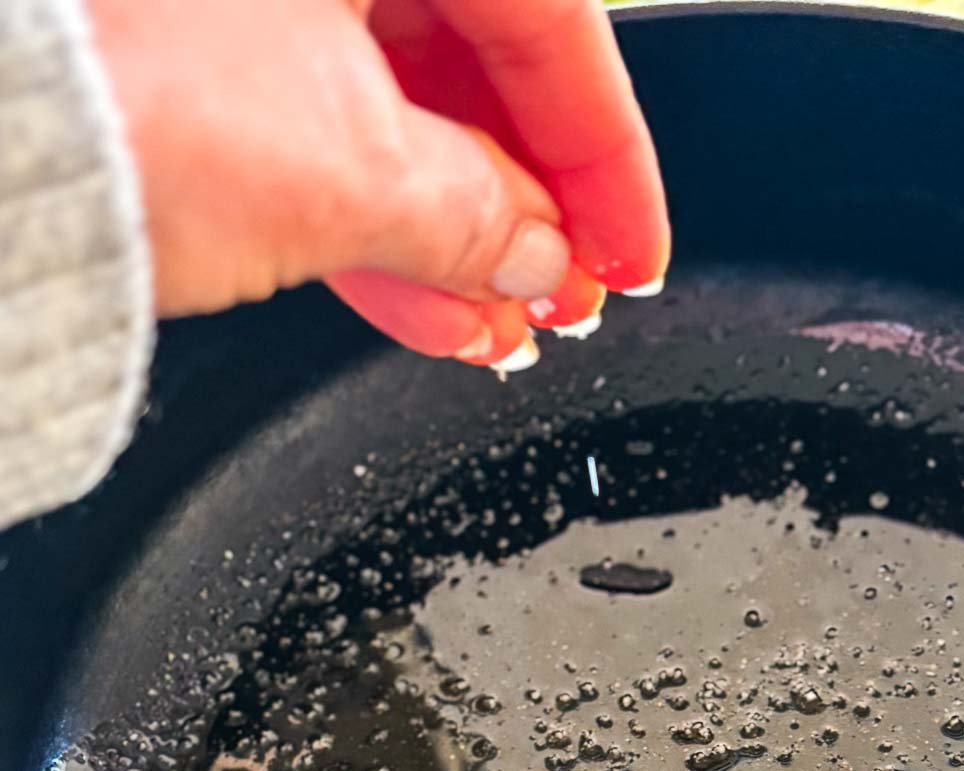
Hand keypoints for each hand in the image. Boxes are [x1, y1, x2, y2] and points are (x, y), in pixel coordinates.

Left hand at [90, 0, 668, 366]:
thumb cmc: (115, 93)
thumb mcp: (348, 168)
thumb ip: (473, 214)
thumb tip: (532, 254)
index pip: (547, 22)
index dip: (606, 159)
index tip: (630, 255)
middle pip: (467, 64)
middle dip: (526, 206)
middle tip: (564, 298)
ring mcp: (239, 4)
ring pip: (387, 108)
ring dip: (452, 233)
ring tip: (500, 327)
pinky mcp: (186, 56)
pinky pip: (310, 134)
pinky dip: (367, 223)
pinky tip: (423, 305)